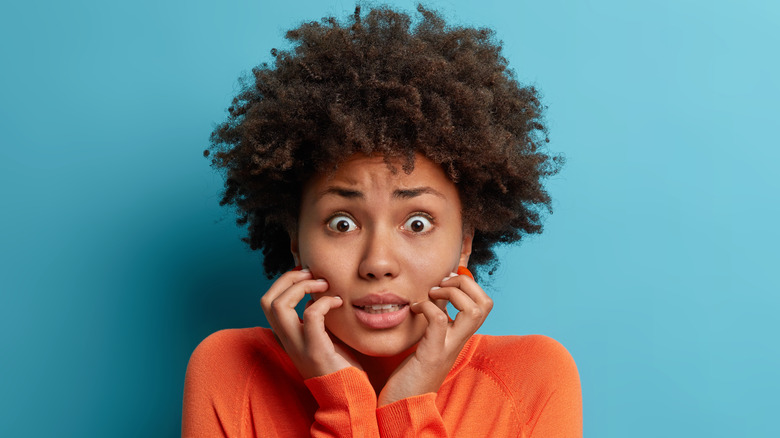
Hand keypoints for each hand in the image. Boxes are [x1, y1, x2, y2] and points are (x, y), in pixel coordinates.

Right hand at [260, 268, 361, 378]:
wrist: (348, 398)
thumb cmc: (341, 368)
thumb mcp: (324, 338)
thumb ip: (317, 320)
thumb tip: (318, 296)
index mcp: (288, 336)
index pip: (269, 302)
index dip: (283, 282)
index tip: (306, 274)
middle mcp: (288, 340)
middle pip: (267, 300)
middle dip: (287, 279)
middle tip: (312, 273)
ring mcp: (299, 346)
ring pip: (279, 306)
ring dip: (301, 286)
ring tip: (323, 284)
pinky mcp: (316, 351)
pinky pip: (311, 316)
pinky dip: (324, 303)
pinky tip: (338, 302)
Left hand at [377, 272, 492, 405]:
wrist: (403, 403)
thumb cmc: (413, 371)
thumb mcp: (431, 338)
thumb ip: (439, 317)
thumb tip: (438, 290)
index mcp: (460, 335)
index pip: (484, 303)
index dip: (470, 284)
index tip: (446, 281)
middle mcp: (459, 341)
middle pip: (485, 303)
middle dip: (465, 283)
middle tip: (441, 284)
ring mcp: (448, 348)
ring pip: (472, 311)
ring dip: (451, 293)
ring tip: (430, 294)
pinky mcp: (431, 354)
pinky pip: (439, 320)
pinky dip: (427, 306)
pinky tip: (414, 309)